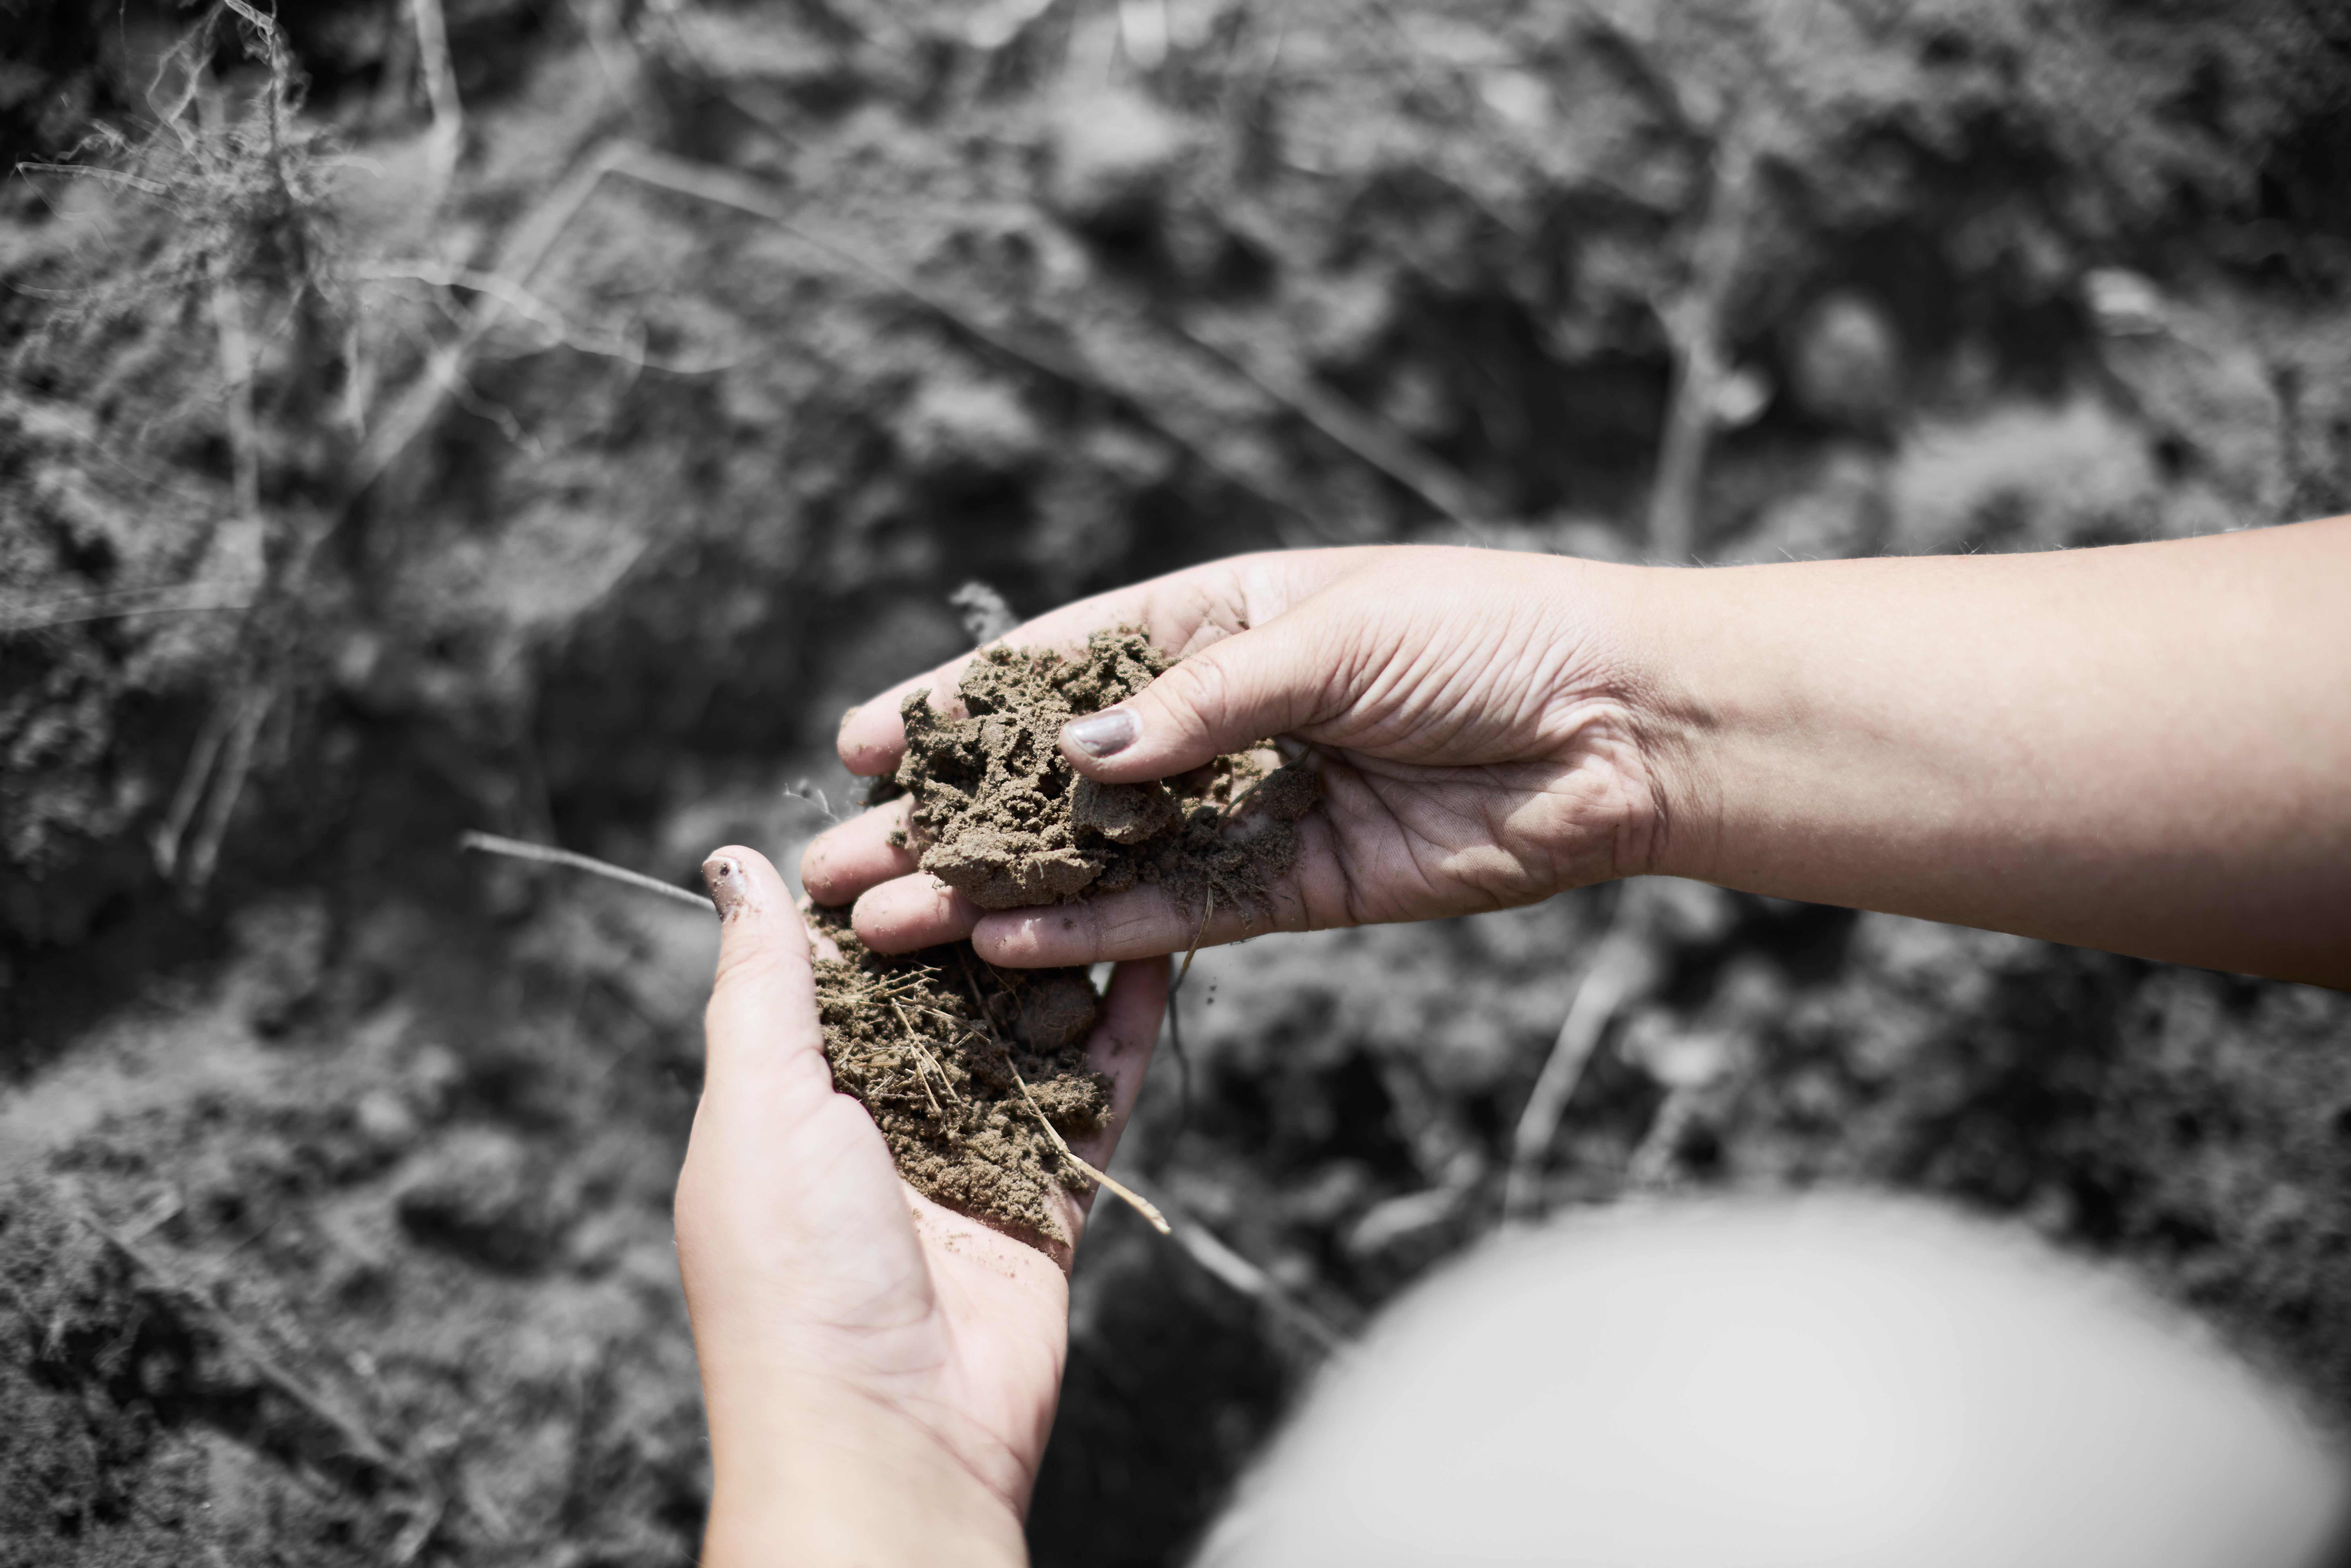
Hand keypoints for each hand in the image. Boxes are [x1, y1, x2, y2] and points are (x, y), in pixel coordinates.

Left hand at [676, 846, 1167, 1565]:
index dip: (890, 885)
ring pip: (1030, 1029)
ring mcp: (975, 1155)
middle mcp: (886, 1120)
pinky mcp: (1051, 1195)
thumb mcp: (756, 1102)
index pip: (851, 964)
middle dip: (989, 909)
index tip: (935, 794)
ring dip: (1064, 951)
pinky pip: (1095, 1093)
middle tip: (1041, 810)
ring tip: (1109, 855)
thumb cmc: (793, 1273)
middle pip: (950, 989)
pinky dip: (1124, 1023)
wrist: (887, 1442)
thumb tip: (730, 862)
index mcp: (798, 1096)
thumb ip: (759, 981)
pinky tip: (1156, 947)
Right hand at [802, 545, 1665, 965]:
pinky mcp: (1286, 890)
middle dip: (947, 818)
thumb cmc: (1483, 637)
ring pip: (1094, 860)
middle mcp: (1213, 721)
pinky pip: (1170, 917)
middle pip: (1055, 778)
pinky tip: (1004, 952)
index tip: (861, 740)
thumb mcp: (1332, 636)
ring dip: (994, 893)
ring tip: (887, 923)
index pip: (1057, 668)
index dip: (959, 704)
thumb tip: (1077, 761)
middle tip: (837, 861)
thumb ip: (1201, 703)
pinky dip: (1093, 937)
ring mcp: (1243, 809)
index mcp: (1214, 624)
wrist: (1615, 724)